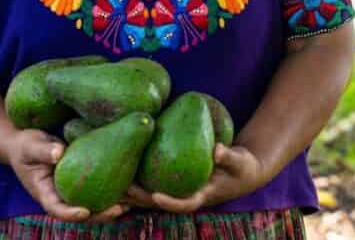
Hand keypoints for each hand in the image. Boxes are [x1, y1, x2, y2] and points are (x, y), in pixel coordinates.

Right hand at [7, 129, 128, 221]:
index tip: (84, 212)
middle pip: (80, 213)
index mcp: (44, 193)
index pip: (56, 209)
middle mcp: (60, 197)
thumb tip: (58, 153)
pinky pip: (97, 191)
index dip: (69, 213)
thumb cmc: (26, 146)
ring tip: (130, 204)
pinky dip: (113, 192)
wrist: (26, 145)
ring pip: (92, 205)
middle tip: (118, 210)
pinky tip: (131, 187)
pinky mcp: (81, 183)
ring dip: (111, 207)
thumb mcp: (30, 146)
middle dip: (99, 214)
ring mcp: (71, 192)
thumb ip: (42, 150)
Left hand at [123, 144, 265, 212]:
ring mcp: (178, 190)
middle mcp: (186, 196)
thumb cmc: (242, 166)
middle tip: (123, 188)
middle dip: (140, 198)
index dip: (170, 202)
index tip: (156, 196)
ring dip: (132, 191)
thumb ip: (229, 156)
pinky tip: (120, 163)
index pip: (184, 204)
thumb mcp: (240, 161)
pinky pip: (152, 180)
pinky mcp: (173, 181)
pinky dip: (138, 177)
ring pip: (150, 194)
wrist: (241, 171)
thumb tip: (217, 149)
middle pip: (159, 201)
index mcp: (202, 196)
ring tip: (112, 180)